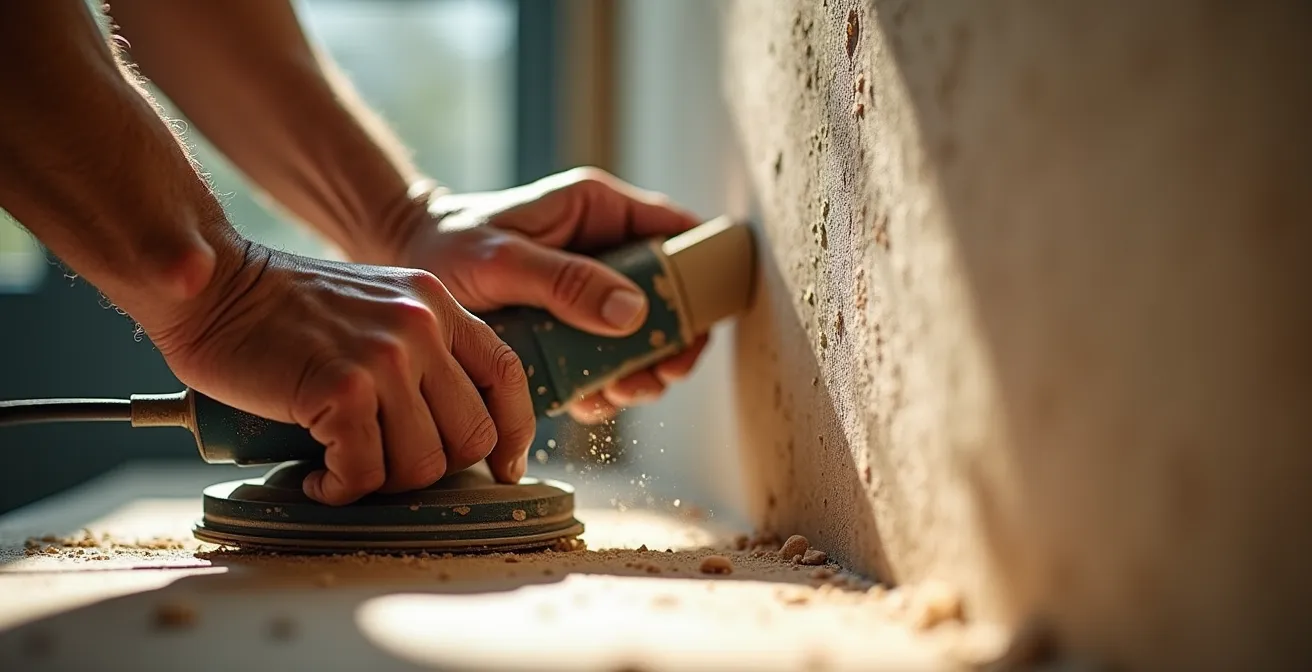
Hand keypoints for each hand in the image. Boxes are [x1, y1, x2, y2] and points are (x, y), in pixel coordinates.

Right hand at [147, 242, 535, 504]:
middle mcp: (422, 326)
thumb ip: (419, 349)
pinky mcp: (341, 389)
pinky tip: (316, 476)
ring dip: (380, 483)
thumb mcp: (375, 307)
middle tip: (385, 465)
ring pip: (421, 464)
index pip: (508, 374)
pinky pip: (364, 473)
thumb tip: (452, 423)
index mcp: (437, 304)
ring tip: (342, 466)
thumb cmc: (282, 311)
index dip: (511, 432)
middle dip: (432, 468)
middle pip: (472, 435)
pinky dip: (339, 489)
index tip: (499, 466)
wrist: (211, 287)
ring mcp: (385, 358)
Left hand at [394, 168, 709, 423]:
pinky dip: (607, 385)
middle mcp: (603, 247)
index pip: (676, 230)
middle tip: (656, 376)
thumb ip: (565, 281)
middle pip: (669, 294)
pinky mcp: (571, 326)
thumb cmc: (445, 247)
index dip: (699, 274)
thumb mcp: (502, 260)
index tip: (695, 323)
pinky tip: (591, 401)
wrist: (400, 265)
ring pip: (643, 334)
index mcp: (598, 211)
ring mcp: (589, 289)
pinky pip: (607, 357)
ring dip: (641, 371)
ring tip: (619, 394)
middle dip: (670, 341)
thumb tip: (633, 312)